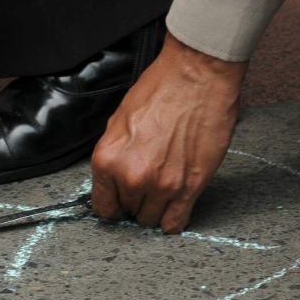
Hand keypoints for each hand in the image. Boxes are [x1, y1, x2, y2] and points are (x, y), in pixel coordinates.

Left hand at [91, 34, 246, 232]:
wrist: (197, 76)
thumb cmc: (160, 90)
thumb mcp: (118, 122)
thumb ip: (114, 156)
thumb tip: (112, 179)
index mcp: (108, 160)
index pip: (103, 206)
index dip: (112, 203)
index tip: (119, 200)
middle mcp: (132, 177)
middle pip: (128, 213)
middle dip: (134, 201)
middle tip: (145, 185)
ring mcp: (163, 186)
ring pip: (151, 220)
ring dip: (154, 208)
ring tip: (161, 189)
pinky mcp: (191, 187)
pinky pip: (175, 223)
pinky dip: (172, 219)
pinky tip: (174, 205)